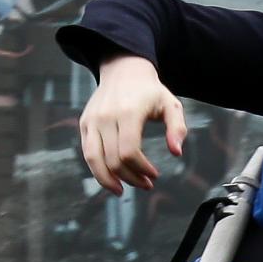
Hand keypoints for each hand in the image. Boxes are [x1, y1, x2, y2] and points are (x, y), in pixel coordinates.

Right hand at [77, 55, 185, 193]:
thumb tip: (176, 152)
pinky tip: (111, 178)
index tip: (154, 175)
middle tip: (146, 184)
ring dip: (108, 180)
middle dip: (131, 178)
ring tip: (121, 190)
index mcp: (128, 112)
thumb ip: (177, 128)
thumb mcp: (171, 105)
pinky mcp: (85, 123)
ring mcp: (92, 120)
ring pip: (94, 160)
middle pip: (113, 160)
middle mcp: (106, 116)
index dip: (141, 170)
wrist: (123, 70)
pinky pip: (88, 153)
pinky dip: (97, 170)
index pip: (129, 152)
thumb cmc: (150, 91)